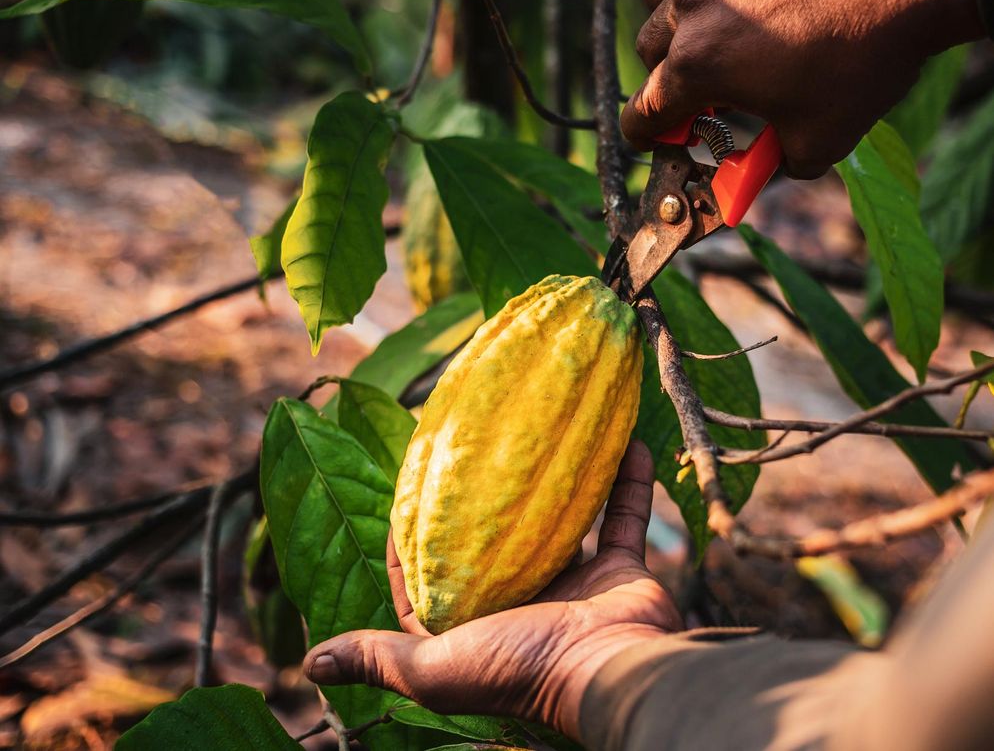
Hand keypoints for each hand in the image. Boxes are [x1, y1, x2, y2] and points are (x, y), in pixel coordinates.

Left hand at [303, 441, 681, 741]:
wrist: (612, 674)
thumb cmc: (520, 668)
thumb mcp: (435, 668)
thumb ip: (379, 659)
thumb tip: (309, 663)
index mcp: (475, 622)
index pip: (429, 575)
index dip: (410, 535)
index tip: (406, 486)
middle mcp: (521, 598)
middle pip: (494, 538)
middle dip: (482, 494)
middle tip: (474, 441)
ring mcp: (573, 581)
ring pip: (559, 516)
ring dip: (555, 476)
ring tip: (542, 428)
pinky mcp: (617, 568)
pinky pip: (621, 515)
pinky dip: (625, 481)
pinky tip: (623, 440)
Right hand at [621, 0, 985, 176]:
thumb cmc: (866, 59)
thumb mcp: (820, 141)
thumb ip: (770, 166)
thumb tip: (754, 174)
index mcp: (698, 68)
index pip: (641, 113)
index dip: (648, 135)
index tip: (660, 138)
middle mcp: (690, 10)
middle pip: (648, 53)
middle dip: (669, 77)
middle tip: (708, 89)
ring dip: (673, 18)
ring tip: (710, 26)